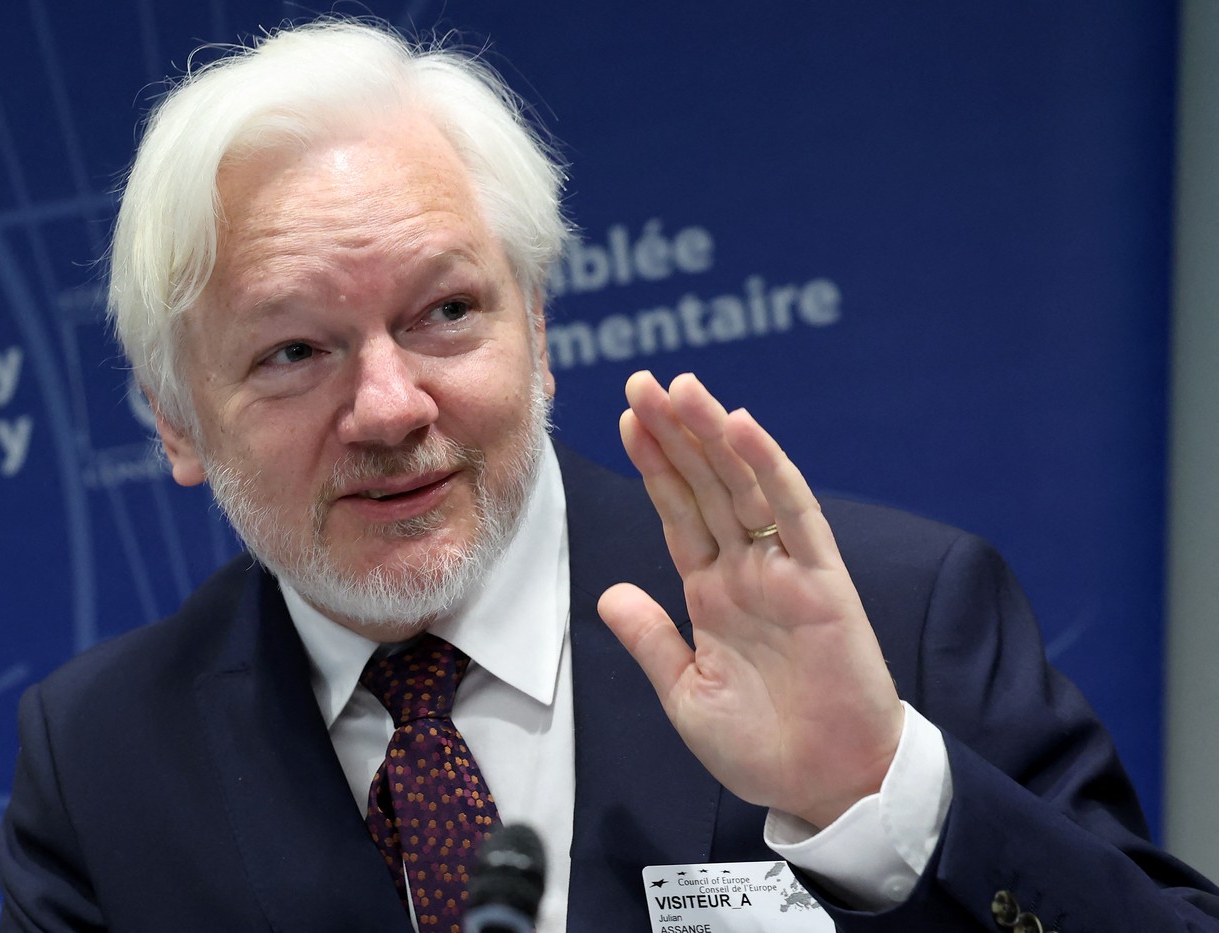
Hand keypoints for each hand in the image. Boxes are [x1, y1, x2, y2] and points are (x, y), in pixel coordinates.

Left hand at [597, 371, 903, 828]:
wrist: (826, 788)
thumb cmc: (762, 748)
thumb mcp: (686, 695)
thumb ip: (652, 640)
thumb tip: (611, 593)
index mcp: (712, 593)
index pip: (678, 511)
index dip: (654, 465)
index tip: (626, 417)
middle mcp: (746, 571)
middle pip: (705, 484)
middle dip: (674, 432)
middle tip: (643, 380)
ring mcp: (784, 572)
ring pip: (744, 485)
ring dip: (713, 434)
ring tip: (680, 386)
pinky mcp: (823, 583)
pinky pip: (795, 514)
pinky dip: (769, 467)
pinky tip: (741, 426)